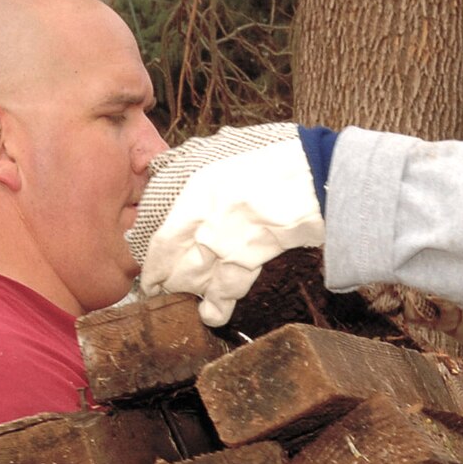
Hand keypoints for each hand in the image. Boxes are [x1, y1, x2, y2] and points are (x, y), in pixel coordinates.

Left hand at [131, 124, 325, 325]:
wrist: (315, 176)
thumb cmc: (272, 155)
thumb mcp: (221, 147)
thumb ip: (189, 162)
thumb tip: (164, 169)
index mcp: (195, 193)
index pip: (161, 238)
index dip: (151, 259)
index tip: (147, 267)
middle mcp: (207, 224)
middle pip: (173, 264)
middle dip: (162, 280)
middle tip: (155, 288)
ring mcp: (229, 247)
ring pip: (194, 280)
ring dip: (183, 293)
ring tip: (175, 299)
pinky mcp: (253, 261)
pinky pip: (228, 291)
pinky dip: (218, 308)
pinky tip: (210, 316)